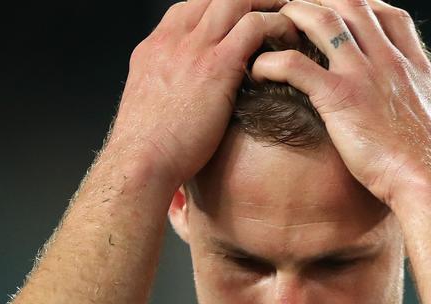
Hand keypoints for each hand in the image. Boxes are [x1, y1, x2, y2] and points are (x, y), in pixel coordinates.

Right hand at [104, 0, 299, 183]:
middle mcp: (173, 38)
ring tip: (288, 19)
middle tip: (272, 9)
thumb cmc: (149, 147)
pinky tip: (290, 43)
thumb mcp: (151, 104)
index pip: (191, 6)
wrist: (141, 161)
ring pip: (236, 1)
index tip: (241, 18)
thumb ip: (171, 87)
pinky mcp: (217, 66)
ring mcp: (193, 48)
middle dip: (248, 0)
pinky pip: (254, 27)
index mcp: (155, 46)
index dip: (220, 8)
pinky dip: (275, 27)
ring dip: (266, 6)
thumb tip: (191, 95)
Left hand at [250, 0, 430, 207]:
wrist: (429, 181)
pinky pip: (296, 65)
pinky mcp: (340, 97)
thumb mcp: (428, 119)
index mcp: (413, 66)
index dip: (364, 7)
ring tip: (275, 26)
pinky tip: (260, 68)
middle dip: (322, 1)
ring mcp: (364, 75)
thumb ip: (411, 100)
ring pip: (323, 19)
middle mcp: (389, 61)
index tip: (344, 15)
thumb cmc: (426, 163)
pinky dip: (272, 61)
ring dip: (294, 15)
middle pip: (353, 3)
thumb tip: (400, 107)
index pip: (390, 15)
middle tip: (299, 13)